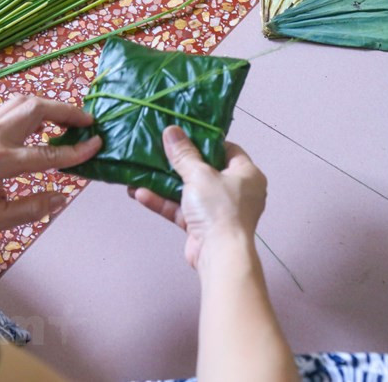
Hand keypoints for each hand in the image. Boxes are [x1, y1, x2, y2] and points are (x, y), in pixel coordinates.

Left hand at [0, 95, 100, 235]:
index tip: (96, 145)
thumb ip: (32, 208)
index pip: (47, 153)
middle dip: (67, 111)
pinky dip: (32, 110)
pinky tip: (41, 124)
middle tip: (87, 122)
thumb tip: (62, 197)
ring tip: (68, 119)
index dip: (76, 151)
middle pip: (37, 109)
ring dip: (50, 106)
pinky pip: (10, 108)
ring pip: (23, 102)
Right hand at [129, 125, 265, 268]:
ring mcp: (219, 210)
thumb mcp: (199, 174)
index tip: (185, 135)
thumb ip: (184, 154)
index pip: (228, 150)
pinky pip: (181, 209)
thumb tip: (172, 131)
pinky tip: (140, 193)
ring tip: (142, 171)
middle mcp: (236, 191)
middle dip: (180, 163)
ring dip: (165, 183)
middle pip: (205, 170)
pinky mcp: (202, 226)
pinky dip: (163, 202)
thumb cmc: (220, 209)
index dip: (206, 142)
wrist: (220, 254)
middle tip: (160, 150)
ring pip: (189, 191)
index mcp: (247, 174)